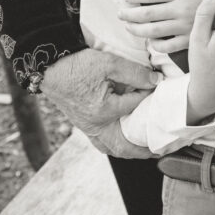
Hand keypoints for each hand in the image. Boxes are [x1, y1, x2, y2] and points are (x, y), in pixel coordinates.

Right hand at [41, 50, 156, 157]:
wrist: (51, 68)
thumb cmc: (78, 65)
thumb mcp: (110, 63)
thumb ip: (135, 73)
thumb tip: (156, 82)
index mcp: (105, 111)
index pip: (137, 105)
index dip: (150, 93)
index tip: (159, 86)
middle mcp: (96, 126)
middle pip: (125, 146)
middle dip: (145, 149)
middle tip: (163, 148)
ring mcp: (88, 128)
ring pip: (113, 148)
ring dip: (131, 151)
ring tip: (147, 150)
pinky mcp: (83, 125)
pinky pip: (102, 143)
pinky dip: (115, 146)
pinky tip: (124, 142)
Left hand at [118, 0, 214, 51]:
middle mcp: (179, 10)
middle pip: (147, 14)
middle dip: (130, 14)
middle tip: (120, 14)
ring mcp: (183, 27)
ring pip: (153, 31)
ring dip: (137, 30)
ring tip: (128, 27)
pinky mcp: (189, 40)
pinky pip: (167, 46)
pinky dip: (156, 45)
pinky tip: (150, 41)